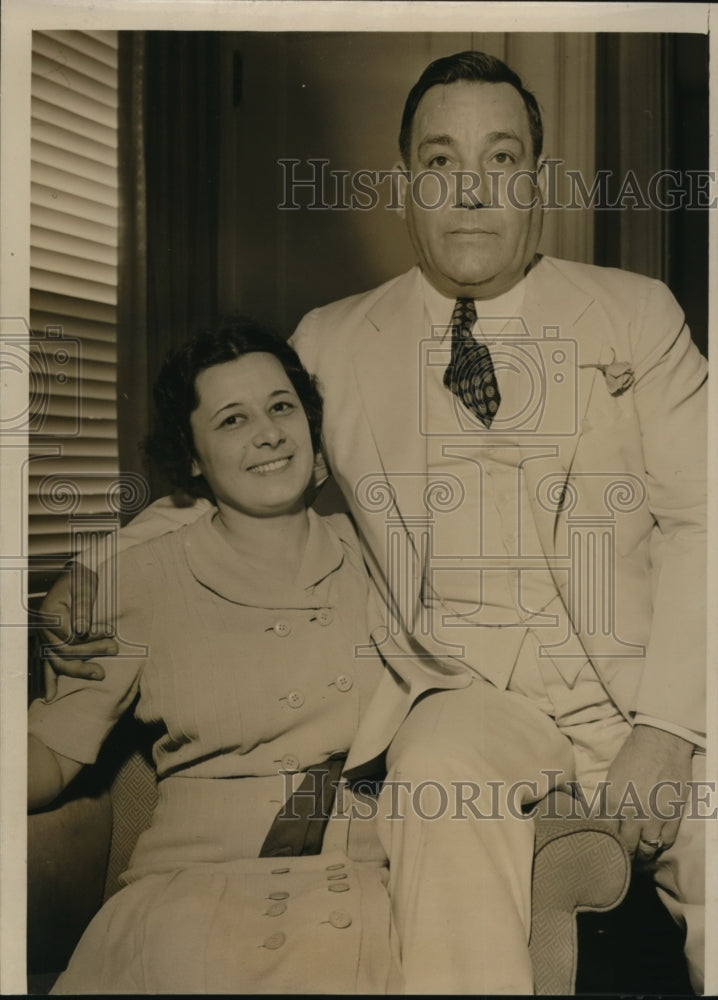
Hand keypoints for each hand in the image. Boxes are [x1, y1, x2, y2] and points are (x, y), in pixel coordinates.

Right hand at [39, 564, 117, 699]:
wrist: (76, 576)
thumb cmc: (82, 580)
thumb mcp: (84, 588)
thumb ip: (83, 609)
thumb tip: (82, 631)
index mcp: (50, 614)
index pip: (70, 636)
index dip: (91, 637)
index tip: (110, 631)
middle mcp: (44, 629)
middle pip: (64, 651)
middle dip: (90, 654)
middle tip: (114, 649)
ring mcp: (46, 638)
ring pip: (57, 662)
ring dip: (79, 670)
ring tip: (101, 674)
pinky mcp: (51, 644)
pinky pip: (47, 665)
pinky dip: (50, 680)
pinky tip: (52, 696)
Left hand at [605, 724, 693, 863]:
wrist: (661, 741)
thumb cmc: (633, 756)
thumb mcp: (611, 778)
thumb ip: (608, 802)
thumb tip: (601, 822)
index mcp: (613, 800)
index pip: (606, 834)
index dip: (605, 844)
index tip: (605, 848)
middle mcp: (633, 812)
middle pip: (626, 847)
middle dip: (623, 853)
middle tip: (622, 854)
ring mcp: (656, 815)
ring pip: (647, 849)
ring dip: (642, 853)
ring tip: (638, 853)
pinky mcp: (674, 814)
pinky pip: (667, 841)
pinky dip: (660, 845)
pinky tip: (655, 841)